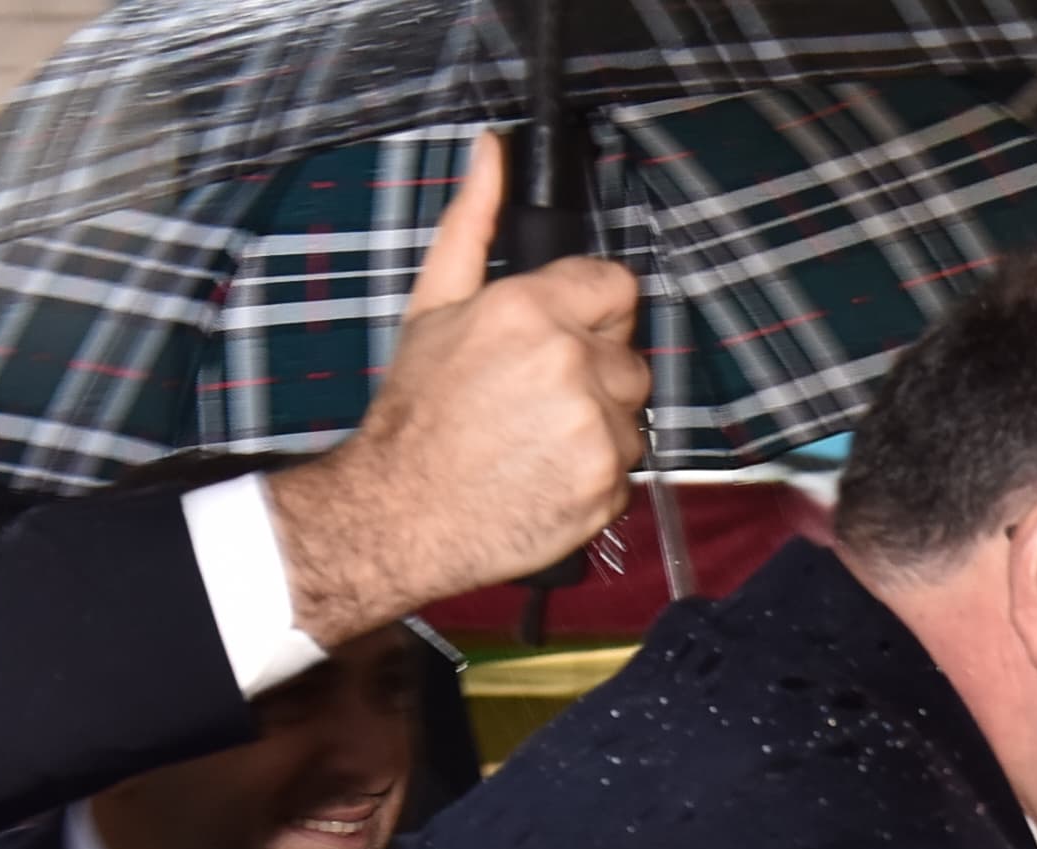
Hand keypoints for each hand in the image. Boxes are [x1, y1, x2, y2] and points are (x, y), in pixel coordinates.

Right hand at [257, 138, 646, 647]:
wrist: (402, 510)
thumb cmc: (416, 412)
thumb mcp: (433, 304)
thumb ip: (473, 223)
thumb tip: (494, 151)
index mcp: (531, 310)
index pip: (617, 287)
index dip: (590, 312)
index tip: (561, 336)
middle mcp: (571, 363)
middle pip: (628, 354)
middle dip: (594, 372)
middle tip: (533, 398)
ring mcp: (595, 428)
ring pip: (634, 413)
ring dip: (600, 424)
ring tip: (536, 438)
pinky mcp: (609, 484)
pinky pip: (629, 465)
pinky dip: (597, 472)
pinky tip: (547, 473)